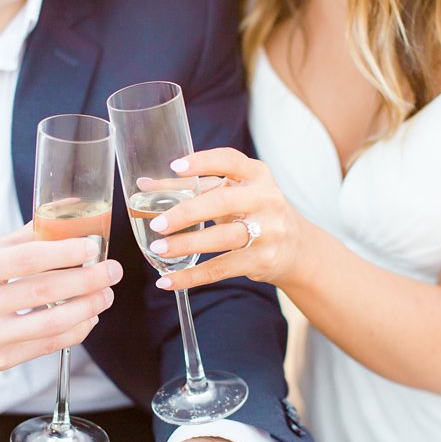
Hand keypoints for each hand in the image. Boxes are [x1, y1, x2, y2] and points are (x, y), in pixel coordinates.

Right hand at [0, 227, 122, 375]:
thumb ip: (15, 242)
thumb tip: (61, 222)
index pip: (23, 260)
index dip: (64, 252)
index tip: (92, 246)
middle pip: (42, 292)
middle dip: (87, 280)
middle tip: (111, 270)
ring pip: (49, 324)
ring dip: (87, 308)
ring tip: (104, 294)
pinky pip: (44, 347)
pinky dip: (73, 331)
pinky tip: (85, 317)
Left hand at [142, 148, 306, 291]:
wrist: (296, 247)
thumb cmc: (251, 211)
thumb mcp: (231, 192)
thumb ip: (192, 187)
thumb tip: (144, 184)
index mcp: (257, 175)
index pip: (230, 161)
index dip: (203, 162)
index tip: (175, 167)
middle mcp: (266, 199)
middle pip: (223, 202)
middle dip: (187, 213)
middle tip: (157, 223)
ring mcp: (268, 230)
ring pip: (223, 237)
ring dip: (187, 244)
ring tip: (159, 249)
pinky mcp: (262, 259)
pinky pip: (222, 268)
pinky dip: (192, 276)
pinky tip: (168, 280)